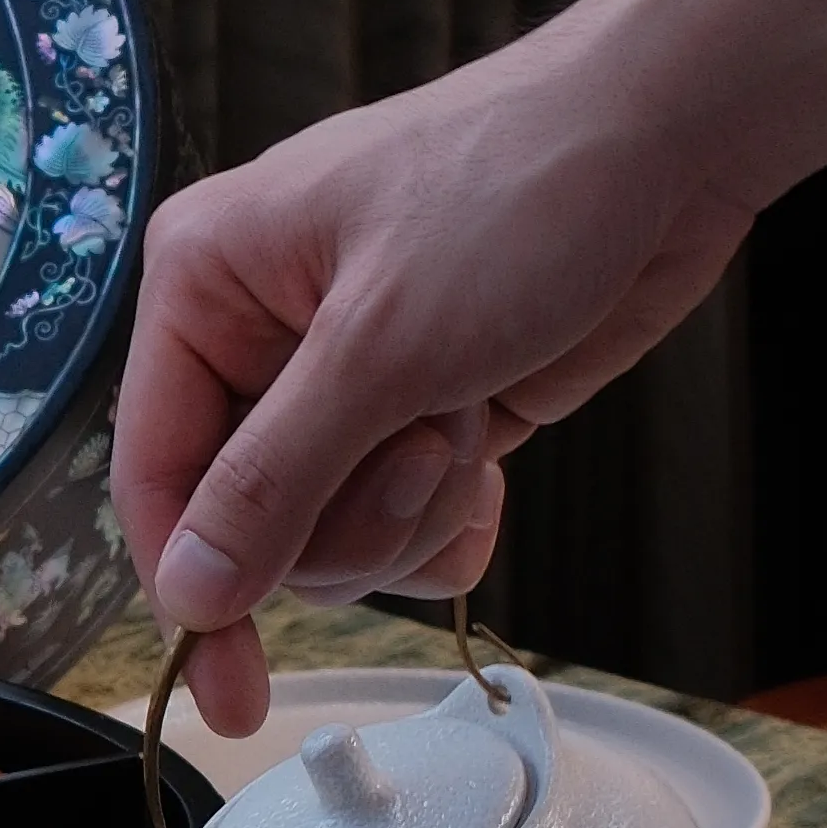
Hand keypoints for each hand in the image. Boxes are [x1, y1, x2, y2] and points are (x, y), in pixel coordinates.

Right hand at [111, 0, 753, 732]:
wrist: (671, 138)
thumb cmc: (518, 189)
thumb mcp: (381, 345)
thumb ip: (273, 480)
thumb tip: (187, 591)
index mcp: (205, 283)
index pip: (155, 472)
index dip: (191, 587)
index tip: (227, 689)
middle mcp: (260, 332)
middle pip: (252, 522)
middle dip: (352, 512)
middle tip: (427, 443)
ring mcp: (349, 376)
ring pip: (337, 534)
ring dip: (416, 508)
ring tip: (471, 416)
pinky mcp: (427, 407)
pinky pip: (407, 524)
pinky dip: (455, 517)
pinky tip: (492, 462)